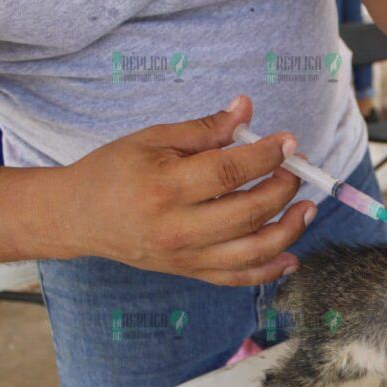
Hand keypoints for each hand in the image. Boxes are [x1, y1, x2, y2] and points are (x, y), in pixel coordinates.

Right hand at [58, 95, 312, 284]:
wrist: (78, 218)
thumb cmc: (114, 172)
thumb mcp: (152, 139)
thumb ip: (205, 129)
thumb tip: (246, 109)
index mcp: (166, 187)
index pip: (229, 172)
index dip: (266, 156)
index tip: (288, 142)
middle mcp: (178, 228)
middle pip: (247, 213)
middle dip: (283, 189)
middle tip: (298, 169)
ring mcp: (186, 256)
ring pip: (251, 252)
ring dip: (288, 231)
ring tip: (308, 209)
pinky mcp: (189, 272)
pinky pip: (237, 278)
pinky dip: (269, 271)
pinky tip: (292, 257)